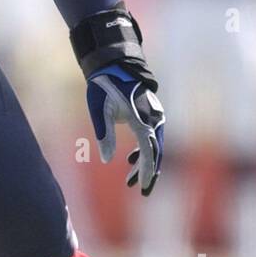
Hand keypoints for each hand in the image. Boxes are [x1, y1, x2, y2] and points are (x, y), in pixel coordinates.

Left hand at [86, 62, 164, 195]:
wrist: (114, 64)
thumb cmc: (104, 86)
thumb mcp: (99, 110)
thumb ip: (104, 135)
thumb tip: (107, 160)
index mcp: (141, 118)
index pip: (149, 150)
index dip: (147, 171)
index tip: (144, 188)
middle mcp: (153, 118)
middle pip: (156, 151)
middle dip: (150, 172)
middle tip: (142, 191)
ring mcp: (154, 115)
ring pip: (154, 144)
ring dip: (145, 162)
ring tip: (131, 180)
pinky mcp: (151, 113)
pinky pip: (151, 136)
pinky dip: (144, 150)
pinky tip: (131, 160)